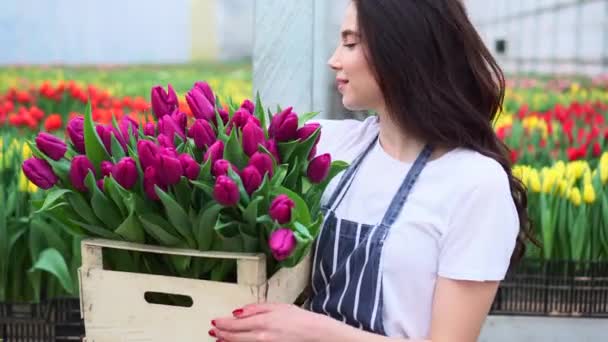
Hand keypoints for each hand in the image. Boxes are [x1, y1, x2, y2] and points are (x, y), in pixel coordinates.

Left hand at [210, 303, 327, 341]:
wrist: (314, 334)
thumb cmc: (298, 319)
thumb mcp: (276, 306)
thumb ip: (255, 309)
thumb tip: (238, 312)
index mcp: (262, 322)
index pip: (234, 324)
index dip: (222, 323)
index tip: (214, 321)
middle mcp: (260, 337)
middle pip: (233, 337)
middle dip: (220, 333)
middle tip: (213, 330)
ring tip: (218, 339)